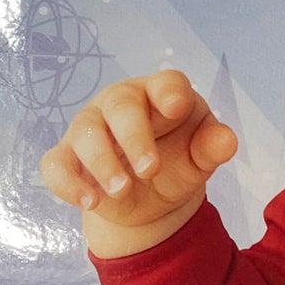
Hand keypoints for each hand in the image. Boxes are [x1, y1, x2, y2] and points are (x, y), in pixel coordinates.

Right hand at [41, 69, 237, 257]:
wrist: (148, 196)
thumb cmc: (177, 160)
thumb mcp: (199, 159)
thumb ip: (211, 148)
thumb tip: (228, 141)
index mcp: (159, 96)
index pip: (165, 83)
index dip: (169, 92)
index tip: (177, 107)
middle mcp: (120, 105)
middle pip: (120, 106)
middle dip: (134, 137)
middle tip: (150, 170)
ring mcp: (90, 129)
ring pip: (86, 134)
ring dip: (104, 163)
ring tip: (122, 190)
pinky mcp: (68, 158)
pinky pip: (56, 165)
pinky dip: (68, 184)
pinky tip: (89, 201)